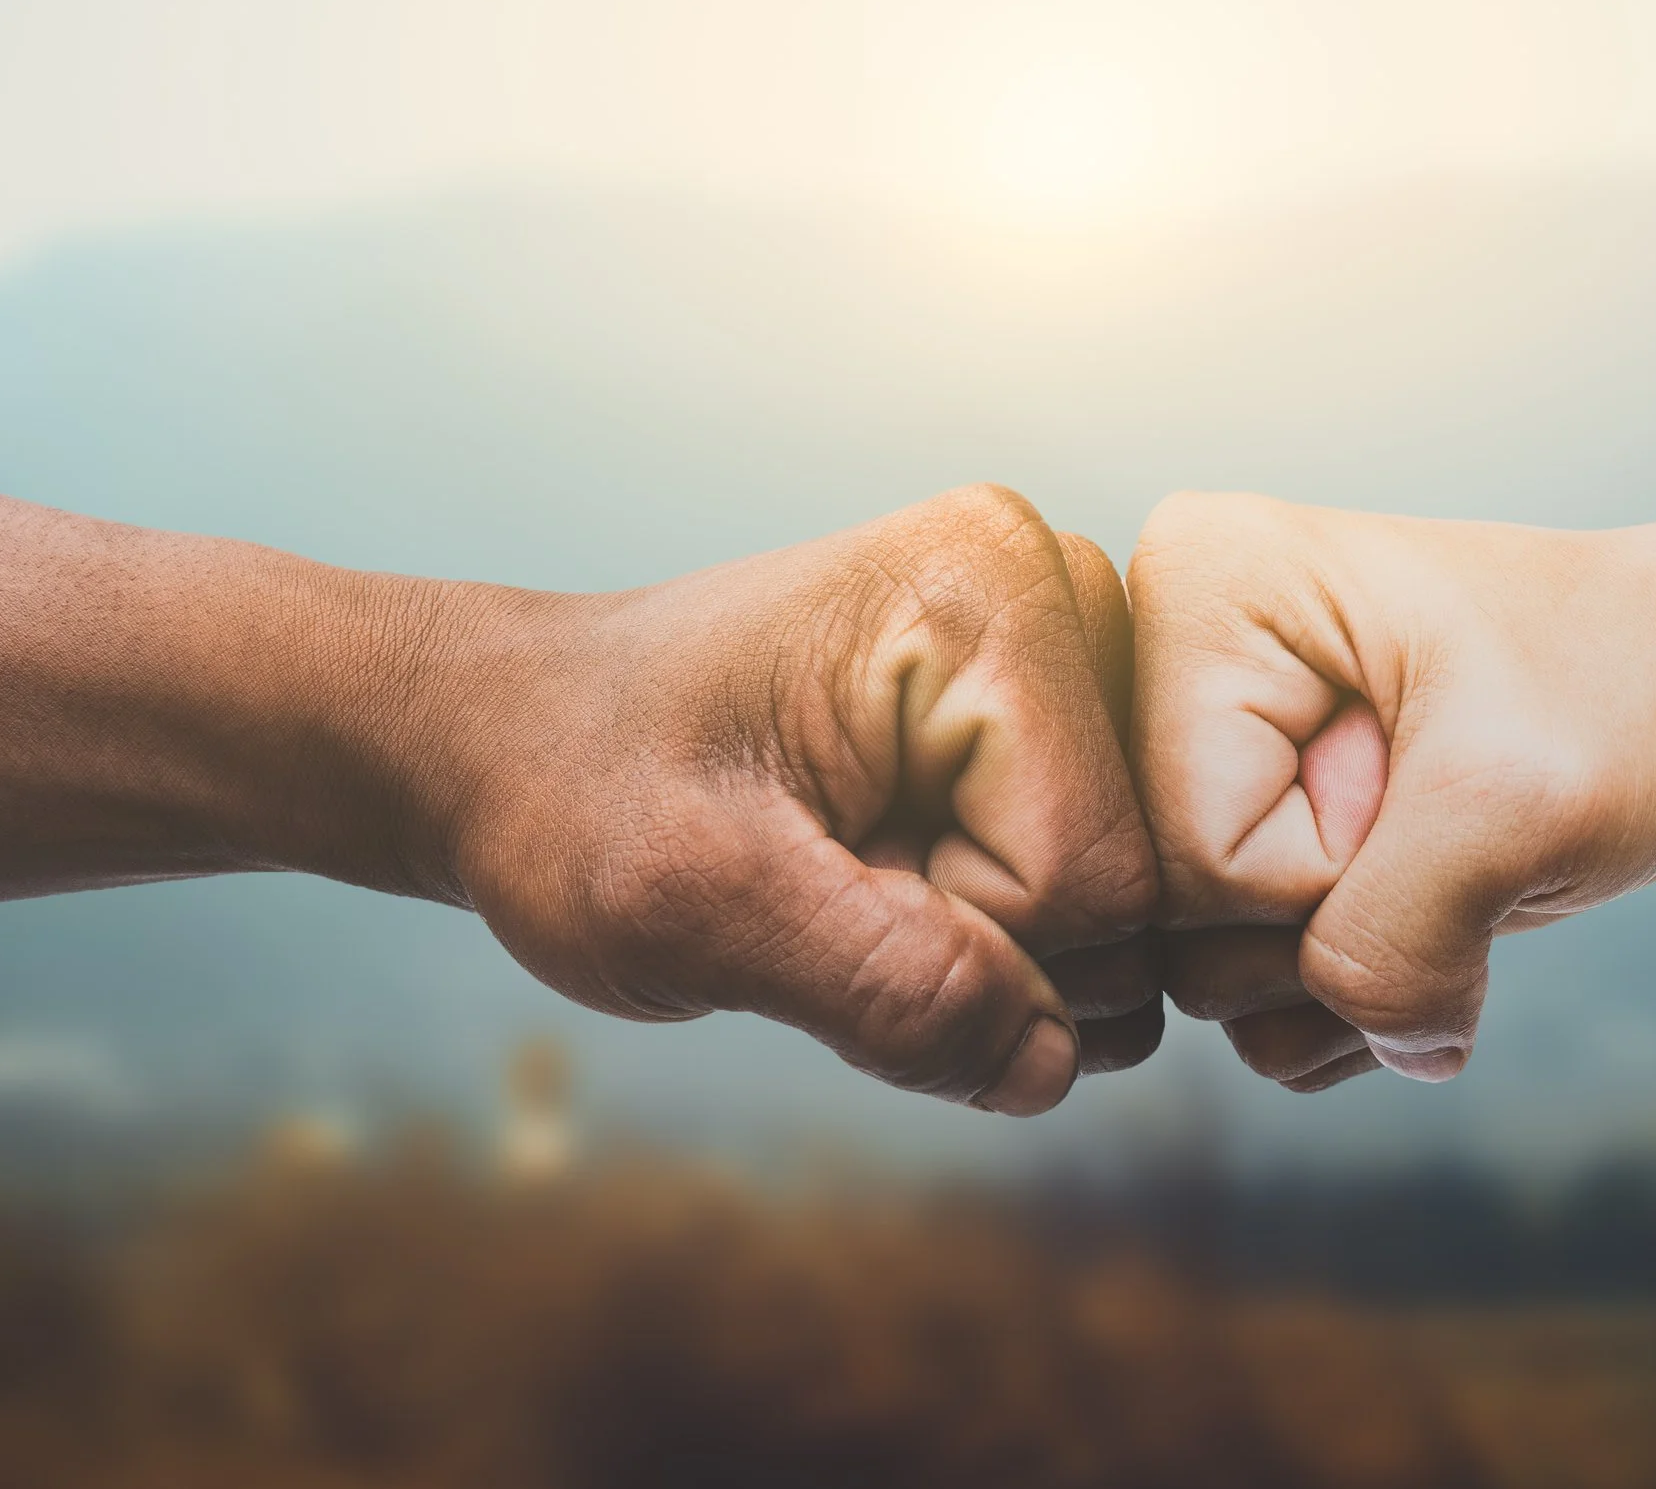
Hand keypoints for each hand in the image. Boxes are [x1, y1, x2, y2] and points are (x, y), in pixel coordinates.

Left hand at [423, 485, 1160, 1114]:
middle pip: (1133, 890)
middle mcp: (1062, 595)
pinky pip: (1096, 897)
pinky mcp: (1052, 719)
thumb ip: (882, 988)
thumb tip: (1052, 1065)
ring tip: (856, 870)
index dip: (960, 941)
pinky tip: (895, 870)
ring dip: (989, 947)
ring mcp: (1067, 656)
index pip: (1092, 876)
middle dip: (985, 945)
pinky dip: (997, 932)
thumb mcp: (694, 905)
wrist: (522, 739)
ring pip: (1127, 910)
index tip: (820, 883)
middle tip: (832, 878)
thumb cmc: (578, 792)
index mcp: (992, 590)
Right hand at [1129, 493, 1655, 1087]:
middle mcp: (1163, 663)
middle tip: (1441, 819)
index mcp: (1196, 591)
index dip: (1328, 871)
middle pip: (1179, 919)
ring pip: (1205, 975)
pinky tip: (1430, 907)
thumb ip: (1396, 946)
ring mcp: (1195, 759)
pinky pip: (1246, 998)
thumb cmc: (1611, 691)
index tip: (1424, 780)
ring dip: (1356, 972)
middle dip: (1338, 921)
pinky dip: (1357, 996)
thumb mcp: (1516, 808)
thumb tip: (1379, 1047)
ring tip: (1446, 862)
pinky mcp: (1238, 833)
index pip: (1190, 849)